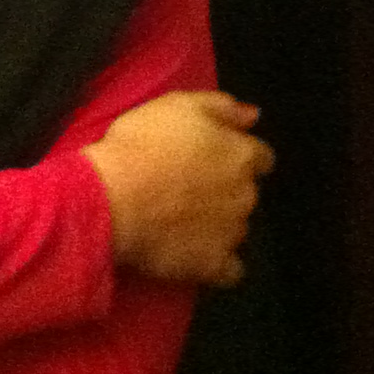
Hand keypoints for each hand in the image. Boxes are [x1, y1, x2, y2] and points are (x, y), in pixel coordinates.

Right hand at [81, 90, 273, 286]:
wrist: (112, 198)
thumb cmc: (141, 144)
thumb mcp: (176, 105)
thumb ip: (221, 106)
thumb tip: (253, 115)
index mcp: (241, 155)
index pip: (261, 156)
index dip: (236, 154)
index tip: (211, 156)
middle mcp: (247, 194)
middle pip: (247, 191)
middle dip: (226, 188)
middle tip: (188, 184)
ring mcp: (233, 232)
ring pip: (237, 226)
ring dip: (219, 221)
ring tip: (181, 217)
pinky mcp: (215, 265)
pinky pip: (230, 269)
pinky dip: (217, 261)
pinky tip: (195, 252)